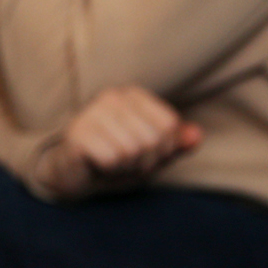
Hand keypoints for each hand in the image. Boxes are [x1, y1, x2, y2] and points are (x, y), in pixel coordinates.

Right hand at [29, 85, 202, 200]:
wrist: (70, 173)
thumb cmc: (115, 159)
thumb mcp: (151, 153)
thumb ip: (175, 144)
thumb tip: (196, 136)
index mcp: (134, 95)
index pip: (170, 127)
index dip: (163, 150)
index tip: (143, 153)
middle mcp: (113, 96)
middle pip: (152, 140)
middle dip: (143, 162)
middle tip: (124, 162)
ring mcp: (92, 112)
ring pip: (133, 150)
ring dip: (125, 167)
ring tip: (110, 162)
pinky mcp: (77, 132)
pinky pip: (111, 159)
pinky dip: (108, 170)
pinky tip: (97, 165)